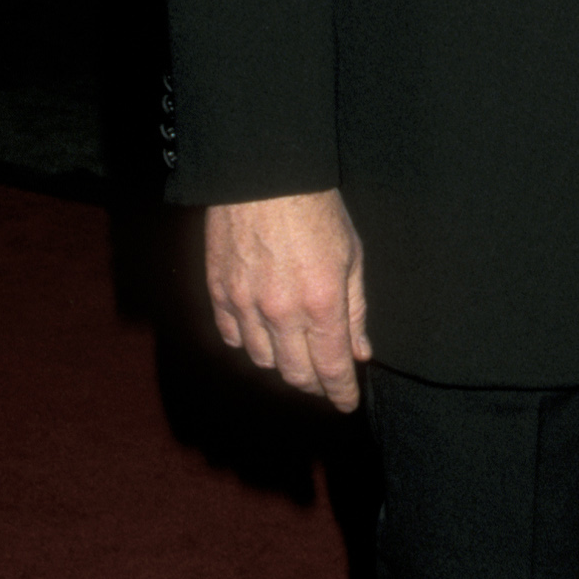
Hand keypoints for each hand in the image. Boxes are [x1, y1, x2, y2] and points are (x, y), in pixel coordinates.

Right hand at [204, 189, 369, 410]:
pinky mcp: (218, 292)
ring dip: (281, 365)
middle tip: (324, 382)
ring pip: (261, 360)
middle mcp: (281, 311)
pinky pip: (231, 336)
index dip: (340, 392)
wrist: (263, 175)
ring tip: (295, 355)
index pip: (330, 368)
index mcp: (321, 303)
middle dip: (313, 384)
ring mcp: (244, 304)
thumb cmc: (315, 210)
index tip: (346, 403)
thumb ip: (355, 310)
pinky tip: (262, 335)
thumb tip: (359, 352)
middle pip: (294, 373)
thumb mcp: (351, 256)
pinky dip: (248, 344)